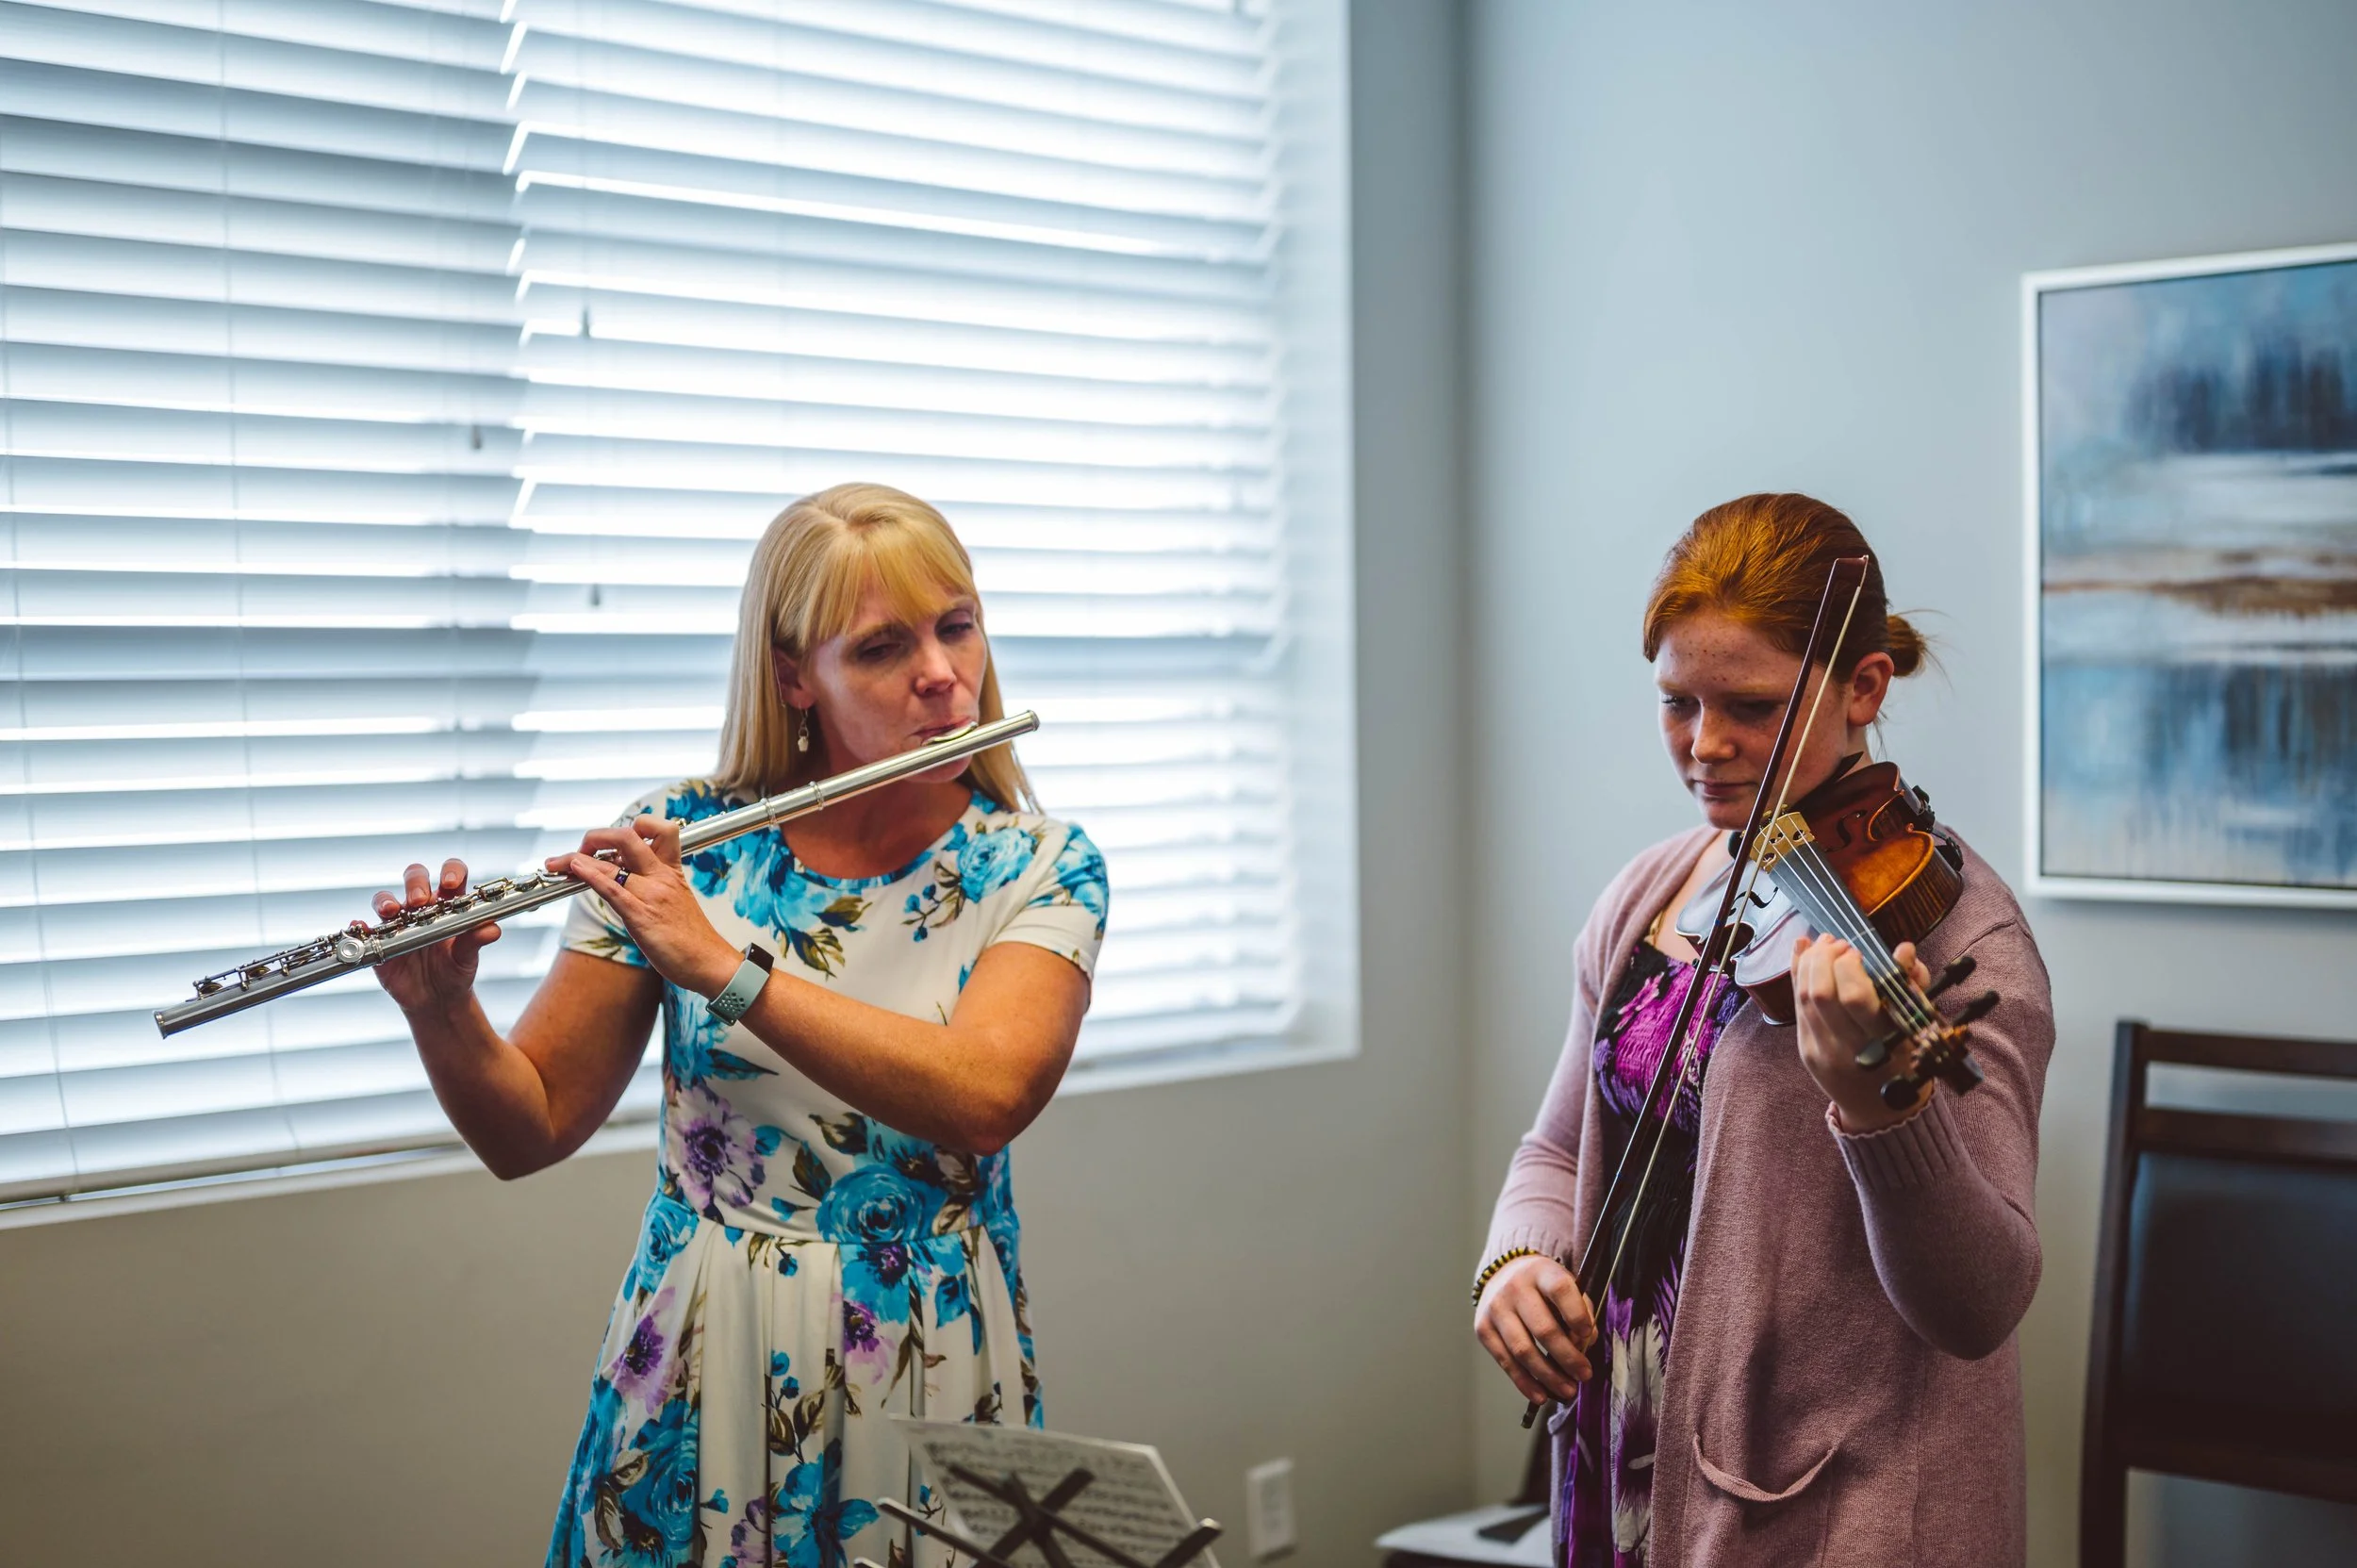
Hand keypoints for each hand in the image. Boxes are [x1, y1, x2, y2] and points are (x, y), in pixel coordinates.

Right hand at [370, 859, 498, 1020]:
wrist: (438, 999)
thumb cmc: (456, 970)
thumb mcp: (468, 957)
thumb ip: (477, 940)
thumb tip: (492, 929)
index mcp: (449, 904)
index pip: (452, 875)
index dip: (451, 871)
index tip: (451, 883)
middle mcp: (422, 908)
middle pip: (415, 879)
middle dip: (416, 883)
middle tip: (420, 900)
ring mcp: (398, 922)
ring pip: (386, 899)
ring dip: (386, 901)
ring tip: (391, 912)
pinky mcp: (380, 941)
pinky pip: (366, 929)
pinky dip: (360, 926)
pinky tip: (360, 927)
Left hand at [553, 816, 738, 997]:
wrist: (710, 962)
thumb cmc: (691, 937)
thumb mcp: (675, 899)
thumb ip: (652, 884)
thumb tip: (622, 876)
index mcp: (671, 870)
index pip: (658, 829)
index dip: (634, 826)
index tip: (613, 842)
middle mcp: (661, 876)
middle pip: (628, 836)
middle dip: (596, 836)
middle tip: (581, 849)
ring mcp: (652, 894)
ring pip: (612, 863)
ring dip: (576, 857)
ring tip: (555, 862)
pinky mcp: (642, 916)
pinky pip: (613, 889)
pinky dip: (589, 875)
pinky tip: (573, 869)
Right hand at [1473, 1254, 1594, 1403]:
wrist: (1503, 1275)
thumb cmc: (1544, 1288)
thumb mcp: (1565, 1286)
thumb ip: (1580, 1312)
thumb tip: (1582, 1347)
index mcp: (1541, 1272)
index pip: (1560, 1290)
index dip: (1576, 1314)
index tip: (1588, 1335)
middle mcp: (1515, 1288)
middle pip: (1543, 1328)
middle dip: (1568, 1357)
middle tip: (1585, 1375)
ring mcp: (1496, 1308)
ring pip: (1523, 1350)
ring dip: (1548, 1376)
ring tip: (1567, 1390)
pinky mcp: (1483, 1328)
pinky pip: (1506, 1361)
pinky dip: (1525, 1382)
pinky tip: (1541, 1395)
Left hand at [1792, 933, 1932, 1132]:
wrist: (1881, 1110)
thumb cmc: (1906, 1059)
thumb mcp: (1918, 1025)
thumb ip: (1913, 985)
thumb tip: (1904, 949)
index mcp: (1883, 1043)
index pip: (1853, 998)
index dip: (1849, 968)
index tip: (1859, 952)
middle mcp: (1848, 1050)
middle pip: (1820, 994)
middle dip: (1825, 959)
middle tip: (1839, 943)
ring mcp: (1822, 1052)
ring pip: (1803, 998)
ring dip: (1810, 962)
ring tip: (1825, 944)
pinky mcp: (1805, 1051)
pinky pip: (1796, 1007)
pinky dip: (1798, 975)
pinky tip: (1805, 953)